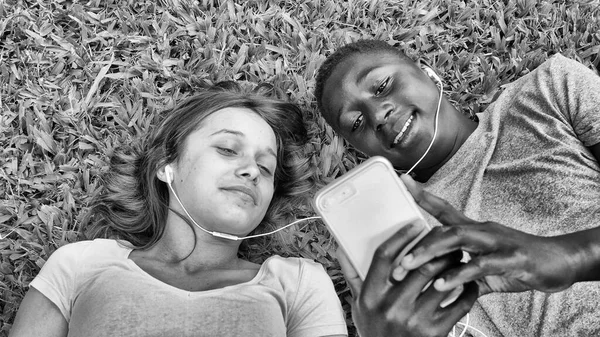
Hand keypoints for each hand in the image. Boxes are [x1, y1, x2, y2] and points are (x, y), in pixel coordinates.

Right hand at [338, 223, 477, 336]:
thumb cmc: (375, 330)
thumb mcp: (359, 305)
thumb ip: (353, 276)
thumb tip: (342, 248)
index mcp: (371, 296)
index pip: (384, 257)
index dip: (401, 237)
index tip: (416, 225)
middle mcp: (391, 307)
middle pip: (418, 266)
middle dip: (437, 250)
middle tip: (447, 242)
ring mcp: (414, 321)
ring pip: (441, 281)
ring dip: (454, 266)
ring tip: (459, 258)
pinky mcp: (435, 333)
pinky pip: (459, 304)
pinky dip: (468, 290)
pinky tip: (469, 283)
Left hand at [398, 174, 580, 294]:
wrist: (560, 263)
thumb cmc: (521, 262)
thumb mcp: (487, 268)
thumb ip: (464, 274)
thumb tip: (443, 285)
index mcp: (474, 230)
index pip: (444, 210)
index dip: (423, 196)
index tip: (403, 181)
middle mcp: (482, 231)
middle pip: (444, 228)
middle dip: (418, 242)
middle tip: (396, 260)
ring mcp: (496, 242)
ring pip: (458, 240)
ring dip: (431, 253)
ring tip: (410, 266)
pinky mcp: (510, 259)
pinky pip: (479, 266)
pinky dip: (459, 275)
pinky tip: (442, 285)